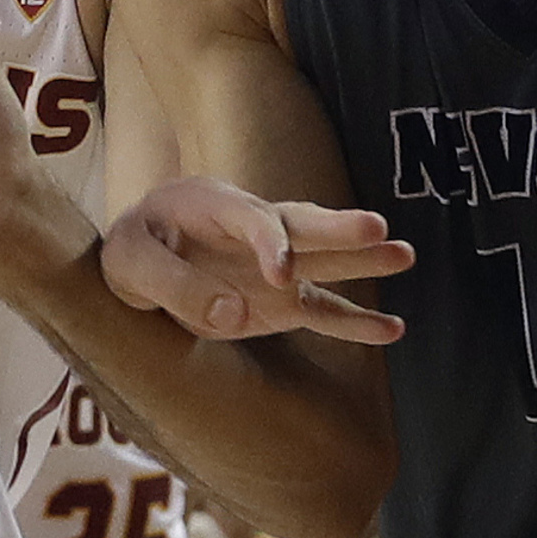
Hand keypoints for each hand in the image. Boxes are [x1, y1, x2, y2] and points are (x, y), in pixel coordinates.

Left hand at [98, 175, 412, 342]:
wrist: (134, 258)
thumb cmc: (130, 250)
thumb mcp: (131, 264)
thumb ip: (174, 286)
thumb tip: (235, 316)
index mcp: (213, 206)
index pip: (252, 220)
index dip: (270, 245)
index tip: (282, 275)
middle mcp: (253, 231)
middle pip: (302, 226)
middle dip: (338, 230)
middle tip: (377, 228)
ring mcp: (272, 266)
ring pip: (323, 262)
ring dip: (361, 261)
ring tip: (405, 256)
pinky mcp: (278, 300)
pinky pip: (322, 311)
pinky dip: (355, 323)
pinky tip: (393, 331)